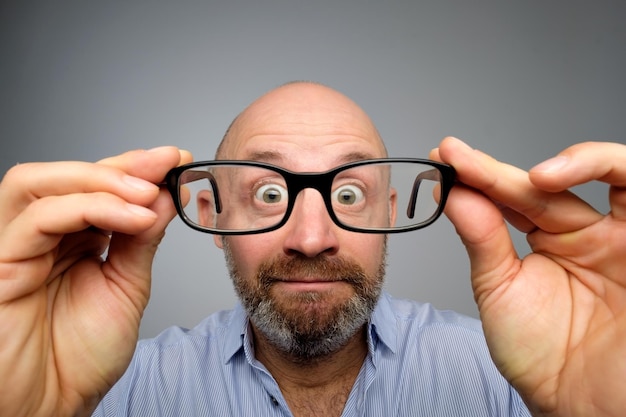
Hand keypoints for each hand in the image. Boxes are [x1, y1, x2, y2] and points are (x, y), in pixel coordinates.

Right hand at [0, 147, 191, 416]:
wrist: (55, 405)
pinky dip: (88, 208)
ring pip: (41, 184)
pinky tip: (133, 216)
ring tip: (148, 191)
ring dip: (102, 180)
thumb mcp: (126, 285)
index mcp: (71, 239)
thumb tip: (166, 194)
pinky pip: (35, 220)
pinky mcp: (0, 265)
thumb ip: (141, 239)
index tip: (179, 160)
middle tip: (166, 164)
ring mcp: (17, 247)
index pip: (97, 187)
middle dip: (122, 165)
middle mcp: (42, 237)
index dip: (137, 168)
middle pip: (68, 176)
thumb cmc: (81, 356)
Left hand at [431, 137, 625, 416]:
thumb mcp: (500, 289)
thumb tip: (455, 193)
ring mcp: (620, 237)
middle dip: (496, 171)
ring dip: (562, 162)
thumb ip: (483, 240)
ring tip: (515, 174)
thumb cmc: (540, 355)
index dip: (477, 177)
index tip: (444, 162)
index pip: (511, 198)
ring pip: (602, 176)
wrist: (579, 403)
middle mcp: (586, 233)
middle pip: (543, 186)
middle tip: (457, 158)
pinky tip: (553, 178)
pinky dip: (604, 169)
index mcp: (550, 242)